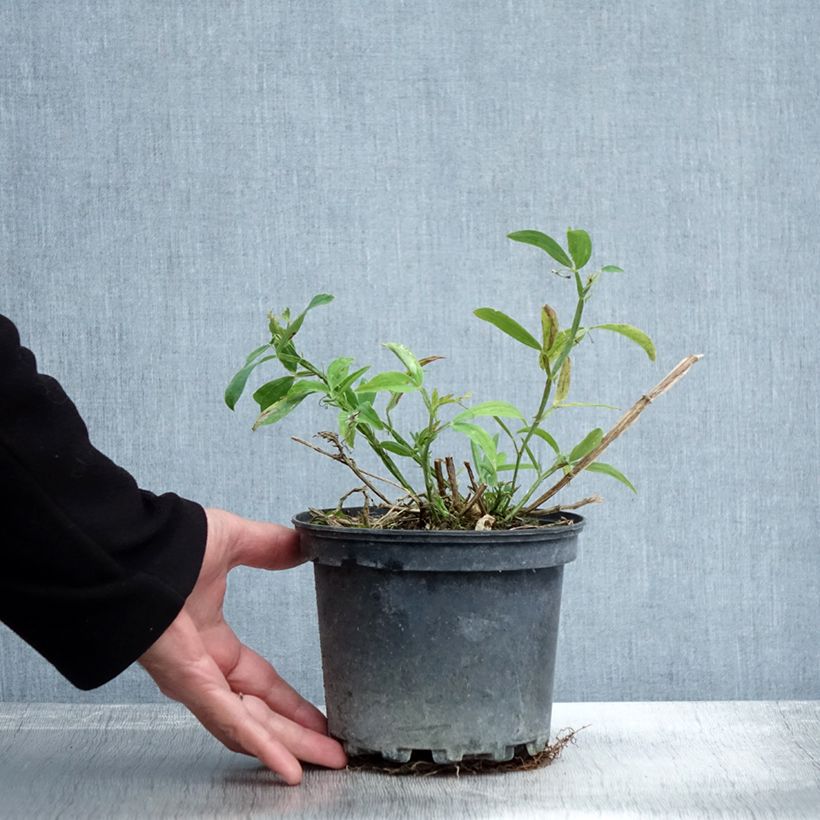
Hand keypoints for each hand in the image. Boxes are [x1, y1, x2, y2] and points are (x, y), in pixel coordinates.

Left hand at [139, 507, 346, 784]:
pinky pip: (231, 721)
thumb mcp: (233, 541)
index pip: (260, 683)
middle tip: (334, 751)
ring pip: (251, 726)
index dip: (290, 702)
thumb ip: (268, 545)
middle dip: (299, 734)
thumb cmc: (169, 546)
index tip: (319, 715)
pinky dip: (261, 744)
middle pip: (261, 714)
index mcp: (212, 644)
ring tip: (327, 761)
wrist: (132, 548)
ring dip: (290, 746)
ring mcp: (196, 681)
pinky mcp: (190, 684)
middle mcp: (205, 671)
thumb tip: (302, 543)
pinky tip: (289, 764)